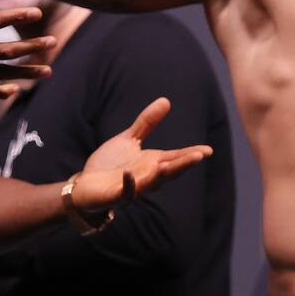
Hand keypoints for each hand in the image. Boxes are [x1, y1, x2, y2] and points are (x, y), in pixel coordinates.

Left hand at [69, 97, 212, 212]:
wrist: (86, 186)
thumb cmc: (110, 164)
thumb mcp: (129, 139)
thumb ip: (146, 123)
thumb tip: (166, 100)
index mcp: (152, 163)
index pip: (176, 158)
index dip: (191, 154)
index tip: (208, 150)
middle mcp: (147, 177)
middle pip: (169, 171)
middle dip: (183, 164)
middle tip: (199, 156)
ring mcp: (133, 188)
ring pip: (151, 183)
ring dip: (160, 175)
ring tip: (168, 165)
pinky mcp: (115, 196)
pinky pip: (125, 192)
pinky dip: (128, 184)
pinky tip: (129, 174)